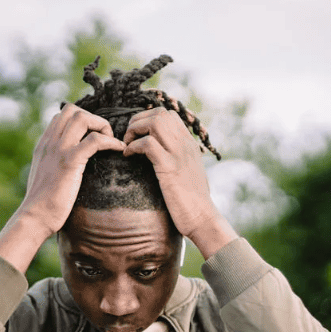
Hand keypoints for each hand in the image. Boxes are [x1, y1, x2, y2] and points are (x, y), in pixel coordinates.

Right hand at [19, 103, 125, 236]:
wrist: (35, 217)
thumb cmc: (42, 204)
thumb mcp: (45, 177)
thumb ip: (53, 165)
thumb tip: (66, 167)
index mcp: (43, 145)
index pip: (61, 116)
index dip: (81, 120)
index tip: (93, 136)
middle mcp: (49, 142)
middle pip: (72, 110)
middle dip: (93, 118)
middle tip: (103, 138)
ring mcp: (59, 150)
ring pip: (82, 118)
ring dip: (102, 126)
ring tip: (111, 141)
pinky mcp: (70, 162)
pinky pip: (95, 140)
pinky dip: (111, 141)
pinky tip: (119, 150)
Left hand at [123, 108, 236, 255]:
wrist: (202, 218)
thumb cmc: (191, 202)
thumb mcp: (186, 173)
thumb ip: (176, 160)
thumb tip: (159, 156)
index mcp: (189, 144)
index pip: (168, 115)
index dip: (147, 119)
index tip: (137, 135)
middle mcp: (185, 144)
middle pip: (159, 113)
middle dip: (138, 121)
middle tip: (128, 138)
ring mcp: (178, 153)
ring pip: (155, 122)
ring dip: (135, 130)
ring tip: (127, 145)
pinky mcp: (169, 167)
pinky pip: (148, 144)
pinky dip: (133, 146)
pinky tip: (128, 156)